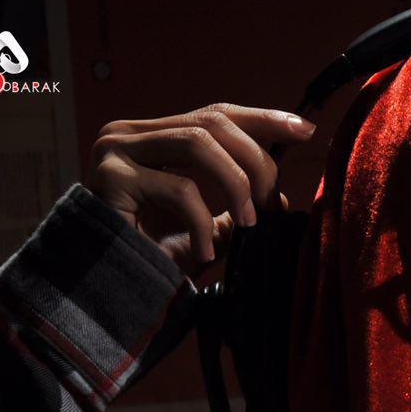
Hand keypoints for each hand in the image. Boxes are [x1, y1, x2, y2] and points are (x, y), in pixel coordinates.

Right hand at [85, 103, 315, 279]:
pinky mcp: (109, 180)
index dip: (262, 119)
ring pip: (198, 142)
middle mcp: (130, 134)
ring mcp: (115, 152)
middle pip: (211, 122)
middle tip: (273, 202)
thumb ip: (234, 206)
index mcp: (152, 137)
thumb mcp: (204, 229)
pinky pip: (179, 189)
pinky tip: (208, 253)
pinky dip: (205, 222)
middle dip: (256, 160)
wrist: (105, 296)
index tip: (305, 129)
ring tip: (248, 222)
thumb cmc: (151, 262)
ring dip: (237, 183)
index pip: (215, 114)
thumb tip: (279, 195)